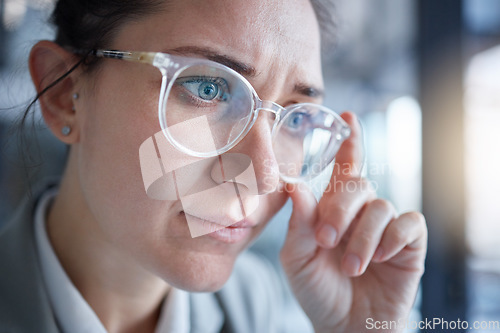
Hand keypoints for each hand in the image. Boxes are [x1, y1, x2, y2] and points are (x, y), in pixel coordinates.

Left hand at [280, 112, 426, 332]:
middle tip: (326, 240)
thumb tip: (294, 185)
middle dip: (339, 209)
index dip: (347, 143)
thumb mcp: (297, 258)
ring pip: (379, 206)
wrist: (343, 326)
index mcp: (333, 211)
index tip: (346, 116)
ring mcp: (386, 227)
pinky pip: (408, 223)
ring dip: (361, 237)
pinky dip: (391, 239)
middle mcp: (361, 213)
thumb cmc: (318, 291)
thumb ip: (299, 223)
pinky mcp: (409, 244)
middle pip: (357, 184)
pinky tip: (380, 258)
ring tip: (350, 266)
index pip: (343, 170)